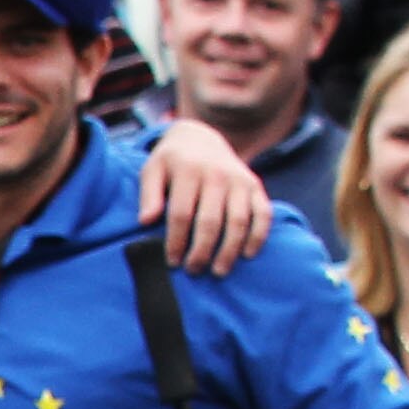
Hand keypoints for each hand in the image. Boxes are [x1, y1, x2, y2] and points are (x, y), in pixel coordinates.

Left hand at [133, 115, 273, 273]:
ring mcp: (239, 181)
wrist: (202, 138)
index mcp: (189, 172)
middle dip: (201, 250)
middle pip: (210, 221)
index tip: (172, 262)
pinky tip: (248, 255)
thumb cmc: (172, 162)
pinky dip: (258, 235)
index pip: (181, 214)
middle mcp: (217, 175)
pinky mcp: (255, 186)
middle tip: (193, 271)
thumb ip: (148, 195)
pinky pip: (263, 213)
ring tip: (218, 271)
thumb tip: (145, 221)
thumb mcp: (152, 170)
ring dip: (229, 249)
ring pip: (238, 220)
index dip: (176, 241)